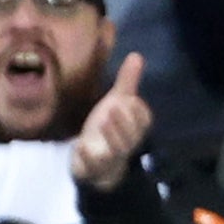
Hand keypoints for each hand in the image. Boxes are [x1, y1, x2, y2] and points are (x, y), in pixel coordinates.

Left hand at [68, 52, 147, 191]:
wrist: (97, 162)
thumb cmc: (110, 130)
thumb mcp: (117, 104)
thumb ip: (127, 82)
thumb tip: (136, 55)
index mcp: (134, 129)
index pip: (143, 121)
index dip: (138, 111)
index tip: (129, 98)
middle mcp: (126, 143)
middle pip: (132, 135)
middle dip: (124, 123)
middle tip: (113, 106)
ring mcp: (111, 157)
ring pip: (116, 150)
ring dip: (111, 136)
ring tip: (101, 121)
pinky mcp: (94, 168)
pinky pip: (93, 165)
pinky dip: (87, 157)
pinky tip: (80, 146)